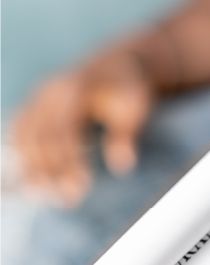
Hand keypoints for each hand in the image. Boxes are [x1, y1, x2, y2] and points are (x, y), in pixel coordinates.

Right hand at [11, 50, 154, 206]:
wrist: (116, 63)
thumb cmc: (128, 89)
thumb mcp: (135, 107)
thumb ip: (125, 135)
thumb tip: (122, 166)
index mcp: (74, 90)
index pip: (64, 132)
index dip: (67, 163)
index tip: (77, 190)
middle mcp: (49, 92)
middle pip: (41, 137)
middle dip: (50, 171)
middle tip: (65, 201)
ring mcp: (38, 96)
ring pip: (25, 135)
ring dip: (31, 166)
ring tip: (41, 195)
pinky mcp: (34, 103)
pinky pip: (19, 129)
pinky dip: (20, 152)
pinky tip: (27, 175)